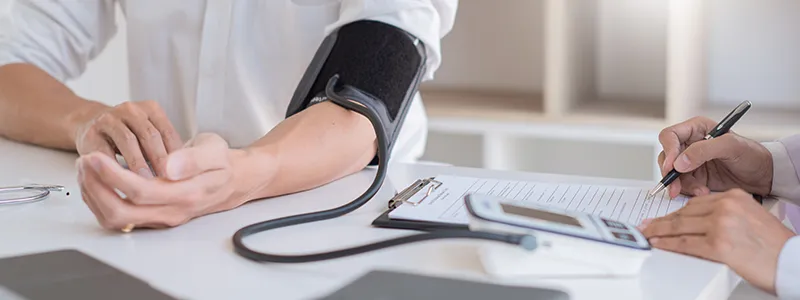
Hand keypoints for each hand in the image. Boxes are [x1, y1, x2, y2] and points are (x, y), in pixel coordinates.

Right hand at [73, 100, 182, 177]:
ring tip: (147, 183)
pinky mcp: (91, 133)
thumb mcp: (149, 137)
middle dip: (160, 160)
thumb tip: (186, 172)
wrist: (90, 127)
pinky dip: (114, 166)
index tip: (183, 174)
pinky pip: (104, 151)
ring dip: (139, 164)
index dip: (176, 154)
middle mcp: (130, 110)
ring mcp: (109, 119)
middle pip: (150, 135)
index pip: (167, 132)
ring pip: (128, 141)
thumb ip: (166, 148)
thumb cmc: (129, 137)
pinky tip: (122, 180)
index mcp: (151, 109)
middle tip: (168, 180)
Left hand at [77, 133, 247, 228]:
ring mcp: (162, 218)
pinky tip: (96, 180)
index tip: (94, 157)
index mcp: (186, 194)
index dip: (112, 176)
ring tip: (85, 168)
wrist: (234, 180)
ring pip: (116, 219)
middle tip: (83, 162)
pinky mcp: (153, 217)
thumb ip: (193, 158)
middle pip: (121, 213)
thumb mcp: (214, 150)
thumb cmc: (222, 163)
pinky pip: (119, 217)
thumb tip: (169, 166)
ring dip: (94, 196)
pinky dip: (100, 200)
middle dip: (95, 188)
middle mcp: (172, 212)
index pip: (140, 192)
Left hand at [640, 189, 794, 293]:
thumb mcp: (749, 218)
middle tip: (647, 226)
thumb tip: (699, 222)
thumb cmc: (774, 246)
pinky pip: (684, 243)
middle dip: (662, 222)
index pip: (695, 203)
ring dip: (659, 232)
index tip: (663, 217)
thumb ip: (725, 214)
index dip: (675, 212)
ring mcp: (721, 225)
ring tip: (647, 235)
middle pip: (684, 213)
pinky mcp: (718, 245)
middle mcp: (727, 206)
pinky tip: (658, 244)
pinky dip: (667, 244)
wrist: (791, 261)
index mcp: (734, 197)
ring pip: (679, 226)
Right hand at [658, 116, 772, 197]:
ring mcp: (691, 162)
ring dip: (681, 185)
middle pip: (666, 157)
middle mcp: (690, 144)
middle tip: (675, 187)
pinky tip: (703, 192)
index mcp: (696, 129)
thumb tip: (678, 163)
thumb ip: (703, 150)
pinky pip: (682, 184)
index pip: (670, 136)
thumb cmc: (752, 155)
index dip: (668, 150)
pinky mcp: (695, 177)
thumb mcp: (730, 146)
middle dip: (670, 173)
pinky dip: (689, 191)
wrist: (764, 176)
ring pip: (672, 173)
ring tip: (700, 191)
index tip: (672, 167)